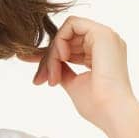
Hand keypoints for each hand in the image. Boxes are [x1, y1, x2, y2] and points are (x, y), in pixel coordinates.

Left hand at [15, 16, 138, 132]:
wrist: (112, 112)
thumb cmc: (98, 105)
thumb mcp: (74, 83)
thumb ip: (62, 70)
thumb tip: (46, 66)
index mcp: (102, 53)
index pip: (70, 45)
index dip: (49, 53)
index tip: (26, 59)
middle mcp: (105, 42)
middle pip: (66, 38)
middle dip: (48, 57)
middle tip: (40, 78)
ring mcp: (105, 36)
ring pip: (66, 32)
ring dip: (53, 53)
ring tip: (52, 74)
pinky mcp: (102, 33)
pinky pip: (71, 25)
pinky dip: (60, 40)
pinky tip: (61, 58)